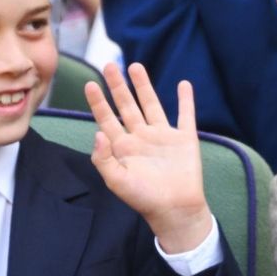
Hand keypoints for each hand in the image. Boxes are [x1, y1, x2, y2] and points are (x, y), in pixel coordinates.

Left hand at [86, 63, 211, 253]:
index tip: (90, 84)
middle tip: (109, 65)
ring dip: (143, 86)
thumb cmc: (144, 199)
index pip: (107, 119)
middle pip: (127, 106)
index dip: (98, 102)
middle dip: (117, 86)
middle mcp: (141, 137)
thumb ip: (103, 159)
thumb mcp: (117, 182)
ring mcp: (163, 136)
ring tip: (135, 66)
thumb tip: (97, 133)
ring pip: (151, 104)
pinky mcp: (184, 139)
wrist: (176, 209)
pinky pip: (185, 115)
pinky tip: (183, 85)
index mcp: (123, 147)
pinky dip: (186, 100)